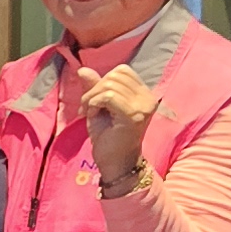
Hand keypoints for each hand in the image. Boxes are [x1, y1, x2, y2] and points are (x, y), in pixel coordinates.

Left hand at [84, 65, 159, 184]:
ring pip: (109, 85)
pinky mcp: (133, 116)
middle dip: (94, 89)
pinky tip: (94, 116)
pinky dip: (94, 104)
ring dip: (92, 98)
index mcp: (144, 94)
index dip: (102, 81)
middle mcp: (148, 98)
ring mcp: (143, 107)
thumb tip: (82, 69)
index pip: (122, 71)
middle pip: (114, 76)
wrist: (114, 162)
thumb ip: (94, 87)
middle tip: (89, 108)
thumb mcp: (98, 106)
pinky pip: (108, 96)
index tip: (94, 100)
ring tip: (91, 113)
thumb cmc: (107, 135)